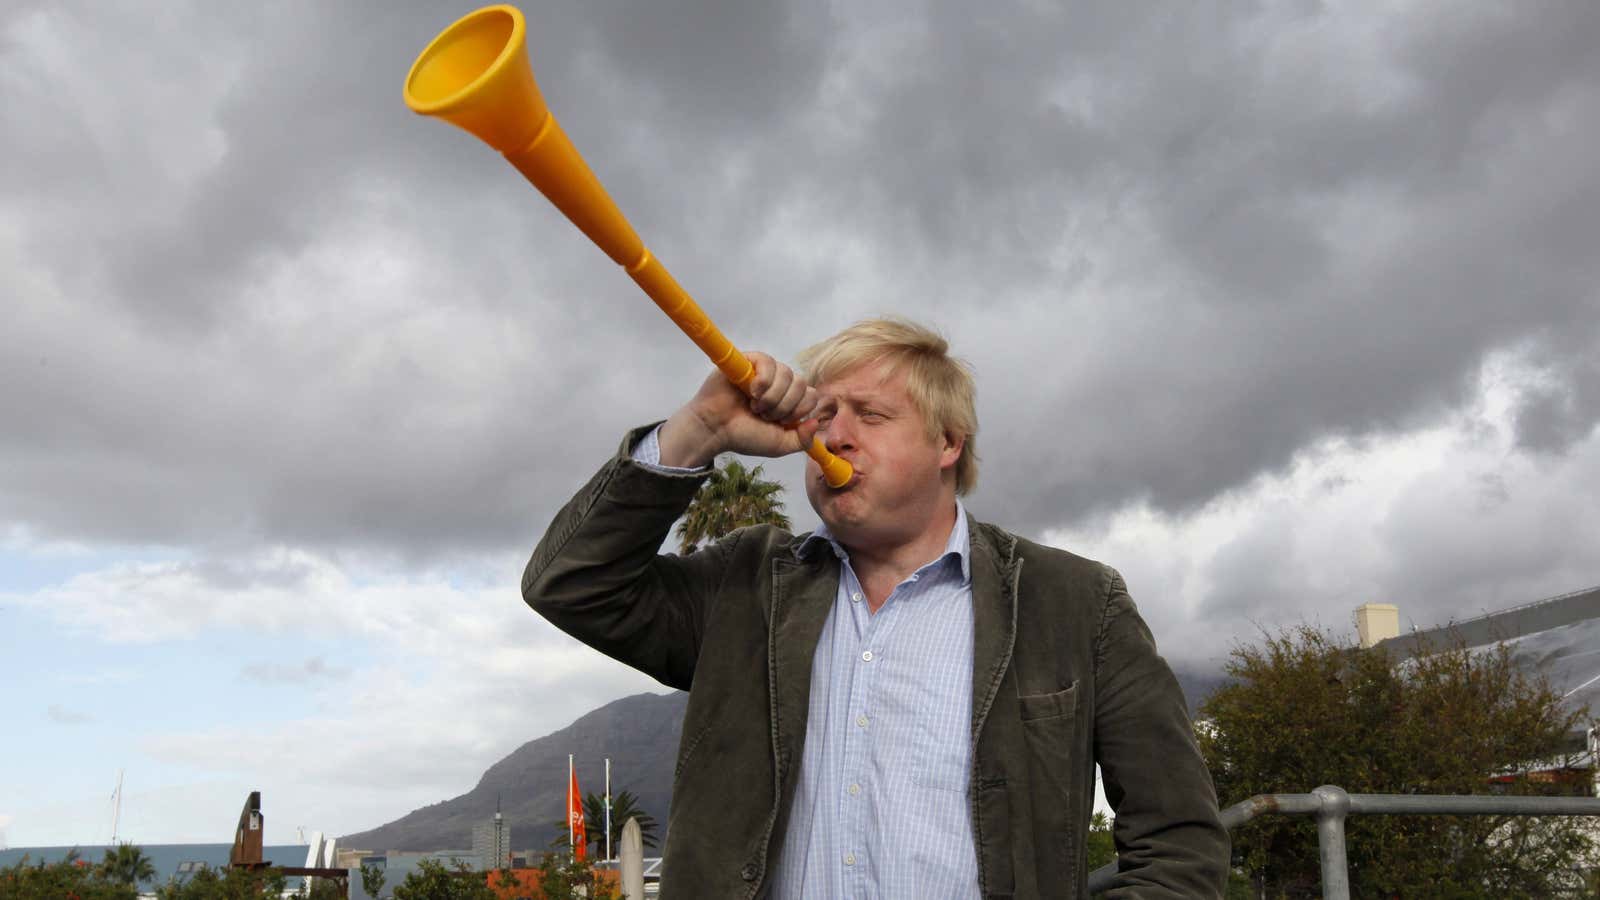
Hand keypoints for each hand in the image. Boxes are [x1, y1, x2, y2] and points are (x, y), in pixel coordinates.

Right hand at [658, 352, 821, 466]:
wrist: (716, 430)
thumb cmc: (745, 435)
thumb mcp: (779, 445)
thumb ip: (802, 440)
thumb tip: (816, 422)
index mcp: (789, 401)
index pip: (811, 396)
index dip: (799, 410)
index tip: (779, 422)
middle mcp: (780, 384)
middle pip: (801, 384)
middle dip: (784, 405)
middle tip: (764, 415)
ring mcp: (765, 372)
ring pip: (787, 374)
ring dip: (772, 396)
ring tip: (755, 406)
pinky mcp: (749, 361)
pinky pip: (768, 362)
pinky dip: (764, 380)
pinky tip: (752, 392)